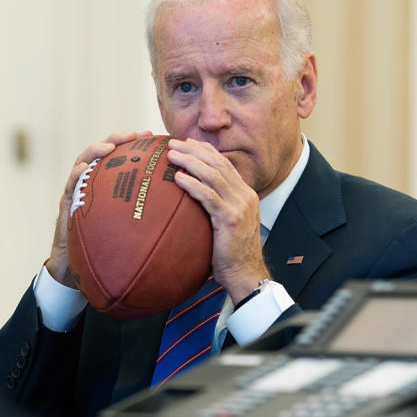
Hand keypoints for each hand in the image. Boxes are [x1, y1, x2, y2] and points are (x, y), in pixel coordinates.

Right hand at [45, 130, 153, 287]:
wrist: (80, 269)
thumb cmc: (108, 249)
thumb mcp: (131, 229)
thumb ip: (148, 215)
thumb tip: (182, 212)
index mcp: (107, 185)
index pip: (120, 158)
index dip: (133, 143)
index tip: (150, 135)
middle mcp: (91, 184)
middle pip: (100, 154)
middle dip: (115, 139)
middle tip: (131, 134)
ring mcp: (77, 193)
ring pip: (81, 164)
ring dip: (94, 151)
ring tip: (107, 147)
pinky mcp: (66, 206)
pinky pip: (69, 188)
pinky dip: (74, 177)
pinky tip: (82, 170)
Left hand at [165, 138, 269, 302]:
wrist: (245, 274)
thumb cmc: (230, 253)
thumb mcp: (225, 223)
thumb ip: (214, 207)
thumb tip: (190, 197)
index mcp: (244, 194)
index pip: (224, 164)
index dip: (204, 150)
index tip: (185, 143)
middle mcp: (245, 195)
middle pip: (218, 163)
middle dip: (194, 150)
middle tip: (173, 143)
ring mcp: (240, 206)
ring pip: (213, 175)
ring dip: (190, 162)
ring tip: (171, 155)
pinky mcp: (230, 219)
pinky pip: (209, 196)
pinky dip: (192, 184)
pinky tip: (178, 178)